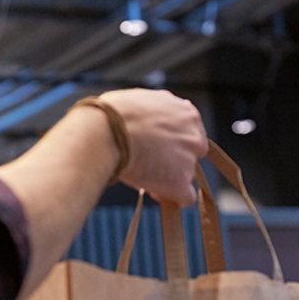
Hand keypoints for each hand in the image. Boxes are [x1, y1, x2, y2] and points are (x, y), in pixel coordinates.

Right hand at [97, 89, 208, 206]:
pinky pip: (186, 198)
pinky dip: (173, 198)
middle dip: (176, 160)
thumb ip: (154, 112)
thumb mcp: (141, 101)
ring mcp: (189, 159)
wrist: (105, 131)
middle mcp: (193, 134)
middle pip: (193, 153)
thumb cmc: (112, 115)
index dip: (173, 142)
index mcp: (185, 112)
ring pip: (187, 176)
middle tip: (153, 165)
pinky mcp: (180, 181)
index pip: (190, 131)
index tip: (158, 148)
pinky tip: (159, 195)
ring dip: (170, 178)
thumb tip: (145, 122)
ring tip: (145, 177)